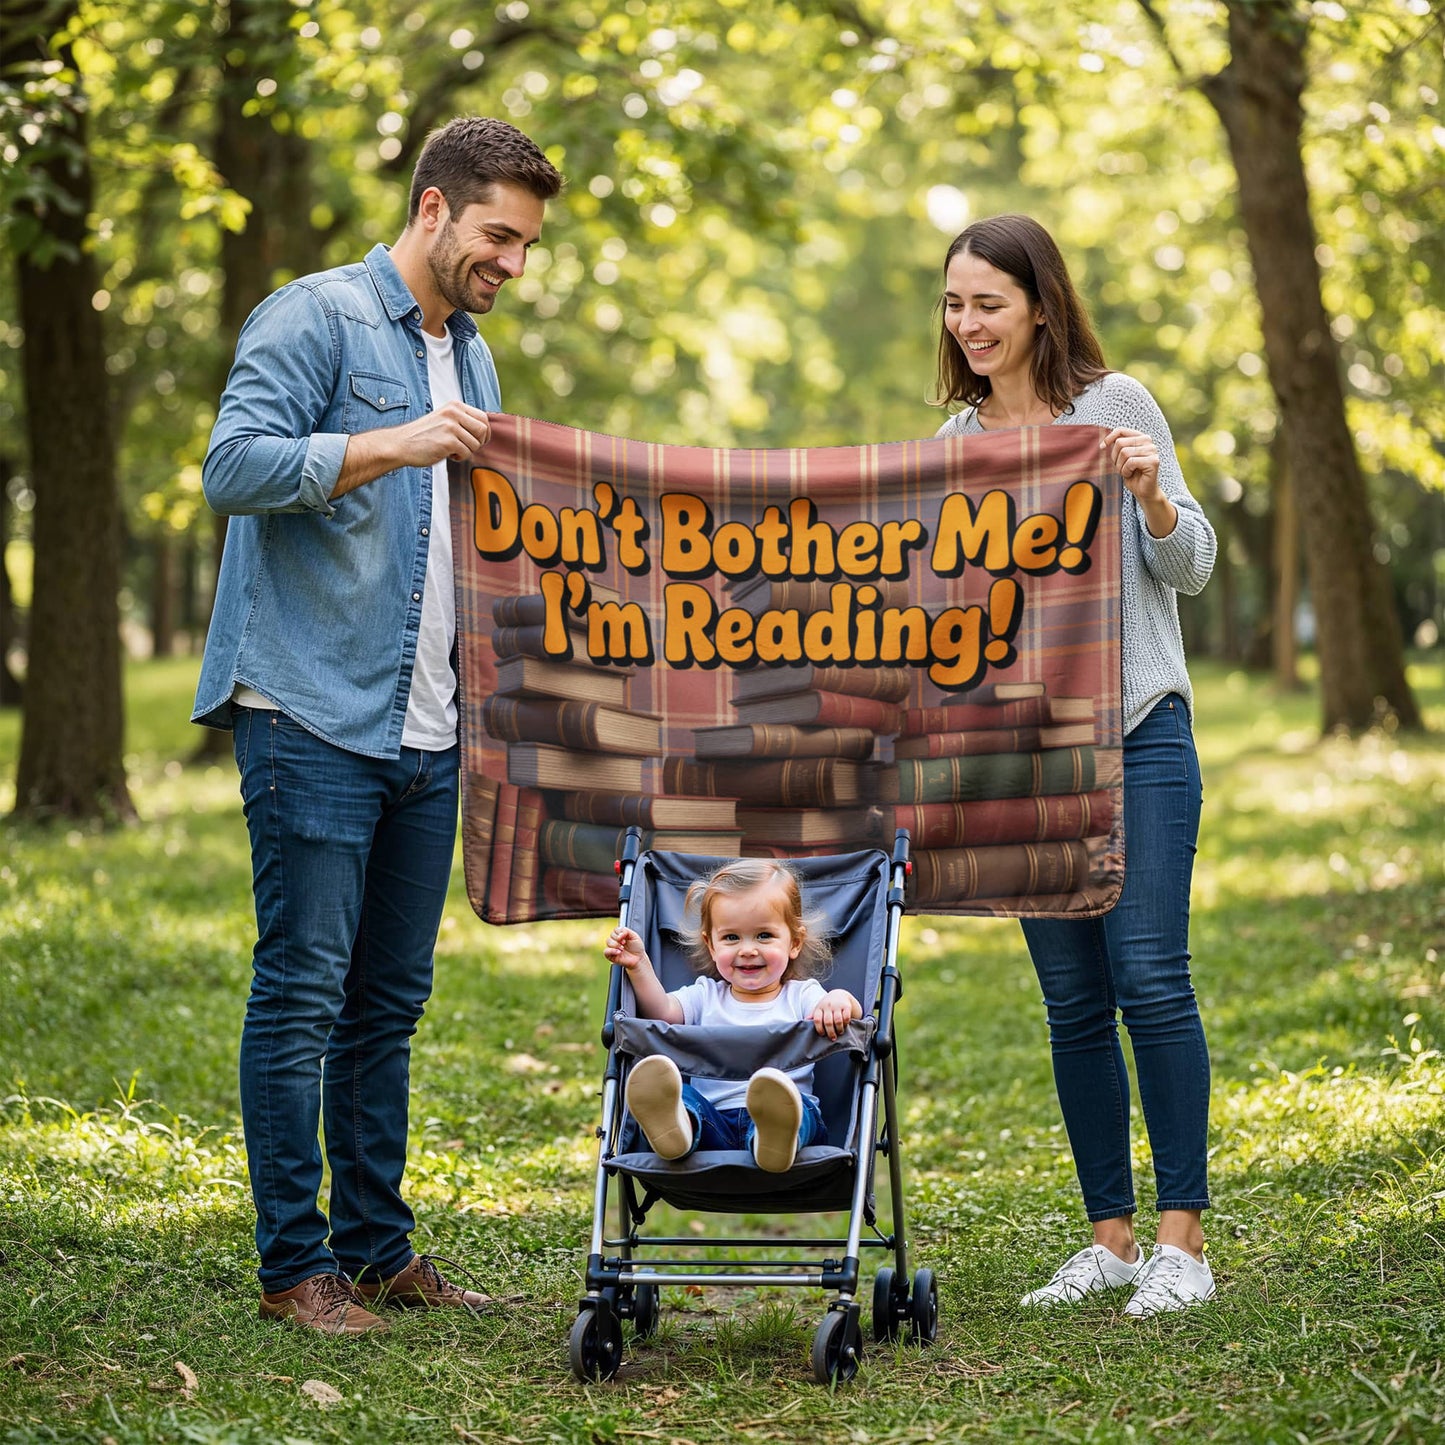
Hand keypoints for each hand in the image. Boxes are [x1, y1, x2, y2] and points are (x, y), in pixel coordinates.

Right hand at [333, 403, 492, 497]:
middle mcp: (454, 413)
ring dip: (466, 451)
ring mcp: (451, 426)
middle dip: (479, 442)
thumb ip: (462, 421)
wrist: (401, 444)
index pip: (483, 417)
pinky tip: (447, 454)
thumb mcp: (444, 420)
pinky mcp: (448, 441)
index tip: (476, 440)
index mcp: (454, 406)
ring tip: (451, 450)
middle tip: (466, 447)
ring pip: (475, 444)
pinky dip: (459, 458)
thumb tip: (486, 431)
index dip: (484, 432)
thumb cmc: (423, 436)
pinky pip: (466, 453)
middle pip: (483, 430)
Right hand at [604, 927, 647, 971]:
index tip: (625, 938)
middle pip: (611, 935)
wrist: (638, 959)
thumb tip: (619, 935)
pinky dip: (612, 951)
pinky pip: (606, 951)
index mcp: (620, 935)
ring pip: (608, 941)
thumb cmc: (637, 948)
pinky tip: (619, 952)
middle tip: (624, 943)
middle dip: (618, 939)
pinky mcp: (610, 956)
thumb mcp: (634, 935)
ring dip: (616, 944)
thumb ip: (626, 931)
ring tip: (622, 949)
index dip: (620, 932)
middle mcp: (615, 941)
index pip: (615, 930)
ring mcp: (612, 948)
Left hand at [812, 990, 856, 1040]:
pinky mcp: (846, 1006)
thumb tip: (804, 1022)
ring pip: (838, 1020)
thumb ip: (813, 1016)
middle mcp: (828, 1006)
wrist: (839, 994)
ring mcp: (837, 1006)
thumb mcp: (818, 1009)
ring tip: (839, 1033)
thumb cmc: (827, 1005)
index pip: (817, 1019)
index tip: (822, 1034)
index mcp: (819, 1008)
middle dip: (830, 1032)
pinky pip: (846, 1017)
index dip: (819, 1029)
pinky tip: (845, 1025)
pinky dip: (846, 1023)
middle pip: (828, 1022)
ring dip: (839, 1029)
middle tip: (832, 1038)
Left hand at [1102, 427, 1161, 501]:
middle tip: (1121, 467)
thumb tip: (1105, 440)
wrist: (1143, 491)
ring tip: (1127, 472)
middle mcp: (1148, 441)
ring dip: (1120, 466)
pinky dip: (1126, 471)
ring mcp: (1152, 450)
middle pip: (1120, 443)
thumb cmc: (1131, 474)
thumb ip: (1117, 446)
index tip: (1102, 447)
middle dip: (1115, 458)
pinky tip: (1130, 474)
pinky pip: (1131, 462)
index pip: (1121, 430)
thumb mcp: (1121, 458)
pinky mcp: (1153, 461)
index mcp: (1140, 437)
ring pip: (1124, 453)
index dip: (1109, 438)